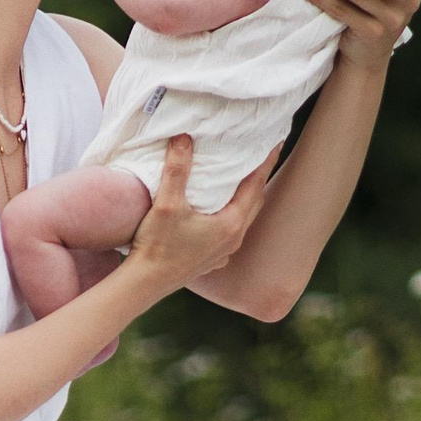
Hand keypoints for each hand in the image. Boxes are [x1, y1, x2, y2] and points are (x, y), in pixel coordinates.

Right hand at [125, 135, 276, 291]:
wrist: (145, 283)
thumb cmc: (157, 245)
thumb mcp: (167, 204)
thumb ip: (177, 169)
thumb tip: (184, 137)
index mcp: (230, 224)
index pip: (255, 185)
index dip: (265, 162)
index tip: (276, 142)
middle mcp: (233, 240)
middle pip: (254, 202)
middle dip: (259, 178)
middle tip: (263, 156)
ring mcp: (224, 253)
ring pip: (243, 219)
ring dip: (246, 198)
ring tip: (244, 181)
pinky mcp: (211, 261)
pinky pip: (230, 234)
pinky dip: (232, 217)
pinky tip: (222, 214)